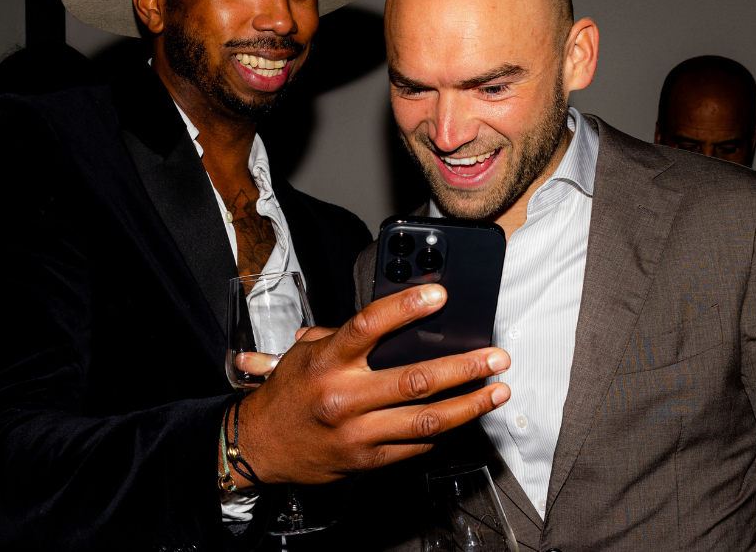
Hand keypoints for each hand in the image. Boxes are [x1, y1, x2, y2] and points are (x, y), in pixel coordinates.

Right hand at [229, 284, 510, 485]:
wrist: (259, 447)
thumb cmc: (288, 394)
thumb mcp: (305, 353)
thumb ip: (344, 335)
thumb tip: (393, 317)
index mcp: (327, 361)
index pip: (370, 325)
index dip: (407, 307)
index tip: (440, 296)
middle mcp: (344, 396)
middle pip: (415, 378)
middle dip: (464, 367)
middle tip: (495, 357)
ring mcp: (357, 432)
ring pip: (426, 419)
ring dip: (469, 405)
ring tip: (496, 391)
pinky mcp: (367, 459)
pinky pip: (415, 446)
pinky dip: (443, 432)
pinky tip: (463, 418)